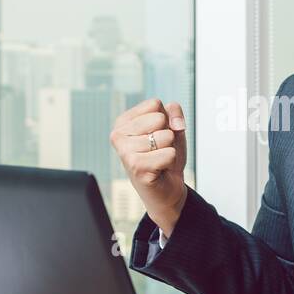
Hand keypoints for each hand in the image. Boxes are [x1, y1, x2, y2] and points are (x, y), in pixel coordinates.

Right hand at [110, 98, 188, 235]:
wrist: (167, 189)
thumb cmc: (166, 156)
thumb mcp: (172, 127)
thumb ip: (174, 112)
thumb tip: (175, 124)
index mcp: (123, 122)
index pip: (154, 104)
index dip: (166, 119)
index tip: (158, 134)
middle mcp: (118, 135)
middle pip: (159, 118)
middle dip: (168, 134)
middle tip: (159, 150)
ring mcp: (125, 152)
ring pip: (166, 136)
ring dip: (169, 149)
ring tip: (159, 160)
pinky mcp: (137, 167)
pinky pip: (169, 154)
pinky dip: (170, 161)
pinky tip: (159, 169)